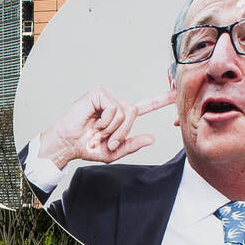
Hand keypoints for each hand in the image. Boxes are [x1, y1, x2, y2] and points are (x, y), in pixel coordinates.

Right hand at [39, 86, 174, 169]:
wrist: (68, 144)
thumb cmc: (87, 147)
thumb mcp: (113, 152)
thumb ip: (132, 145)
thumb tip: (151, 138)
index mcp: (121, 116)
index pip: (144, 106)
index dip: (160, 100)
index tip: (176, 93)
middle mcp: (116, 103)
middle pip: (134, 112)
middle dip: (123, 131)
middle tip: (109, 141)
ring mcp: (107, 96)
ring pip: (125, 111)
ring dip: (113, 128)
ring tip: (98, 132)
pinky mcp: (99, 93)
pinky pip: (114, 108)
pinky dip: (106, 121)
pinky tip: (94, 123)